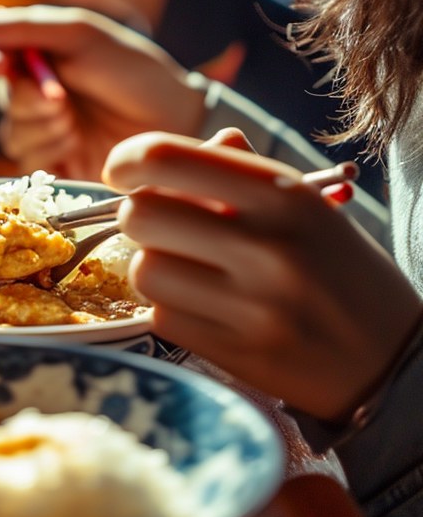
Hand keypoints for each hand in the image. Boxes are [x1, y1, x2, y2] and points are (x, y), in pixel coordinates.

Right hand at [0, 6, 205, 180]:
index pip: (0, 62)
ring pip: (15, 137)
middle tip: (62, 101)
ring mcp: (53, 136)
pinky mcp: (62, 169)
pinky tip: (76, 145)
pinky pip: (30, 166)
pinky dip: (49, 152)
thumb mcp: (82, 35)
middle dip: (29, 101)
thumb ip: (29, 28)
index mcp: (45, 63)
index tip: (4, 65)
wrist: (176, 117)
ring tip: (76, 123)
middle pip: (6, 103)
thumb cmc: (133, 68)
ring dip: (44, 128)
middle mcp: (43, 99)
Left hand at [104, 132, 422, 420]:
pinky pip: (161, 318)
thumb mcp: (305, 206)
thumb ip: (232, 172)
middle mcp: (265, 246)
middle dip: (140, 216)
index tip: (123, 170)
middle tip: (163, 225)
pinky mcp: (238, 355)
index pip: (166, 158)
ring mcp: (251, 306)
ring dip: (156, 267)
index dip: (127, 159)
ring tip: (192, 271)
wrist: (393, 359)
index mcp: (282, 194)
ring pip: (144, 270)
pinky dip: (172, 310)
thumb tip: (155, 157)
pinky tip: (207, 308)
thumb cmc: (339, 271)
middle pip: (140, 215)